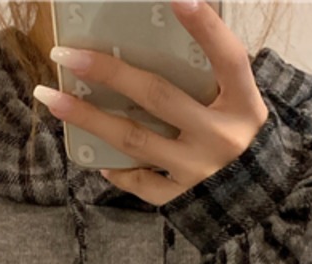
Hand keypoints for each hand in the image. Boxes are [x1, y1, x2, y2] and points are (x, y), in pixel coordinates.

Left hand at [34, 0, 269, 206]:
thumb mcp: (237, 99)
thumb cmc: (239, 132)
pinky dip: (118, 171)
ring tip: (52, 98)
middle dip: (108, 70)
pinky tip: (98, 160)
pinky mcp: (184, 196)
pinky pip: (142, 183)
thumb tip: (169, 19)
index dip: (205, 26)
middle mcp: (221, 136)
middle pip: (158, 96)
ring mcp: (200, 169)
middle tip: (65, 54)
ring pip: (135, 140)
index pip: (228, 57)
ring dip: (88, 118)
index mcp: (243, 103)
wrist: (259, 195)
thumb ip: (211, 70)